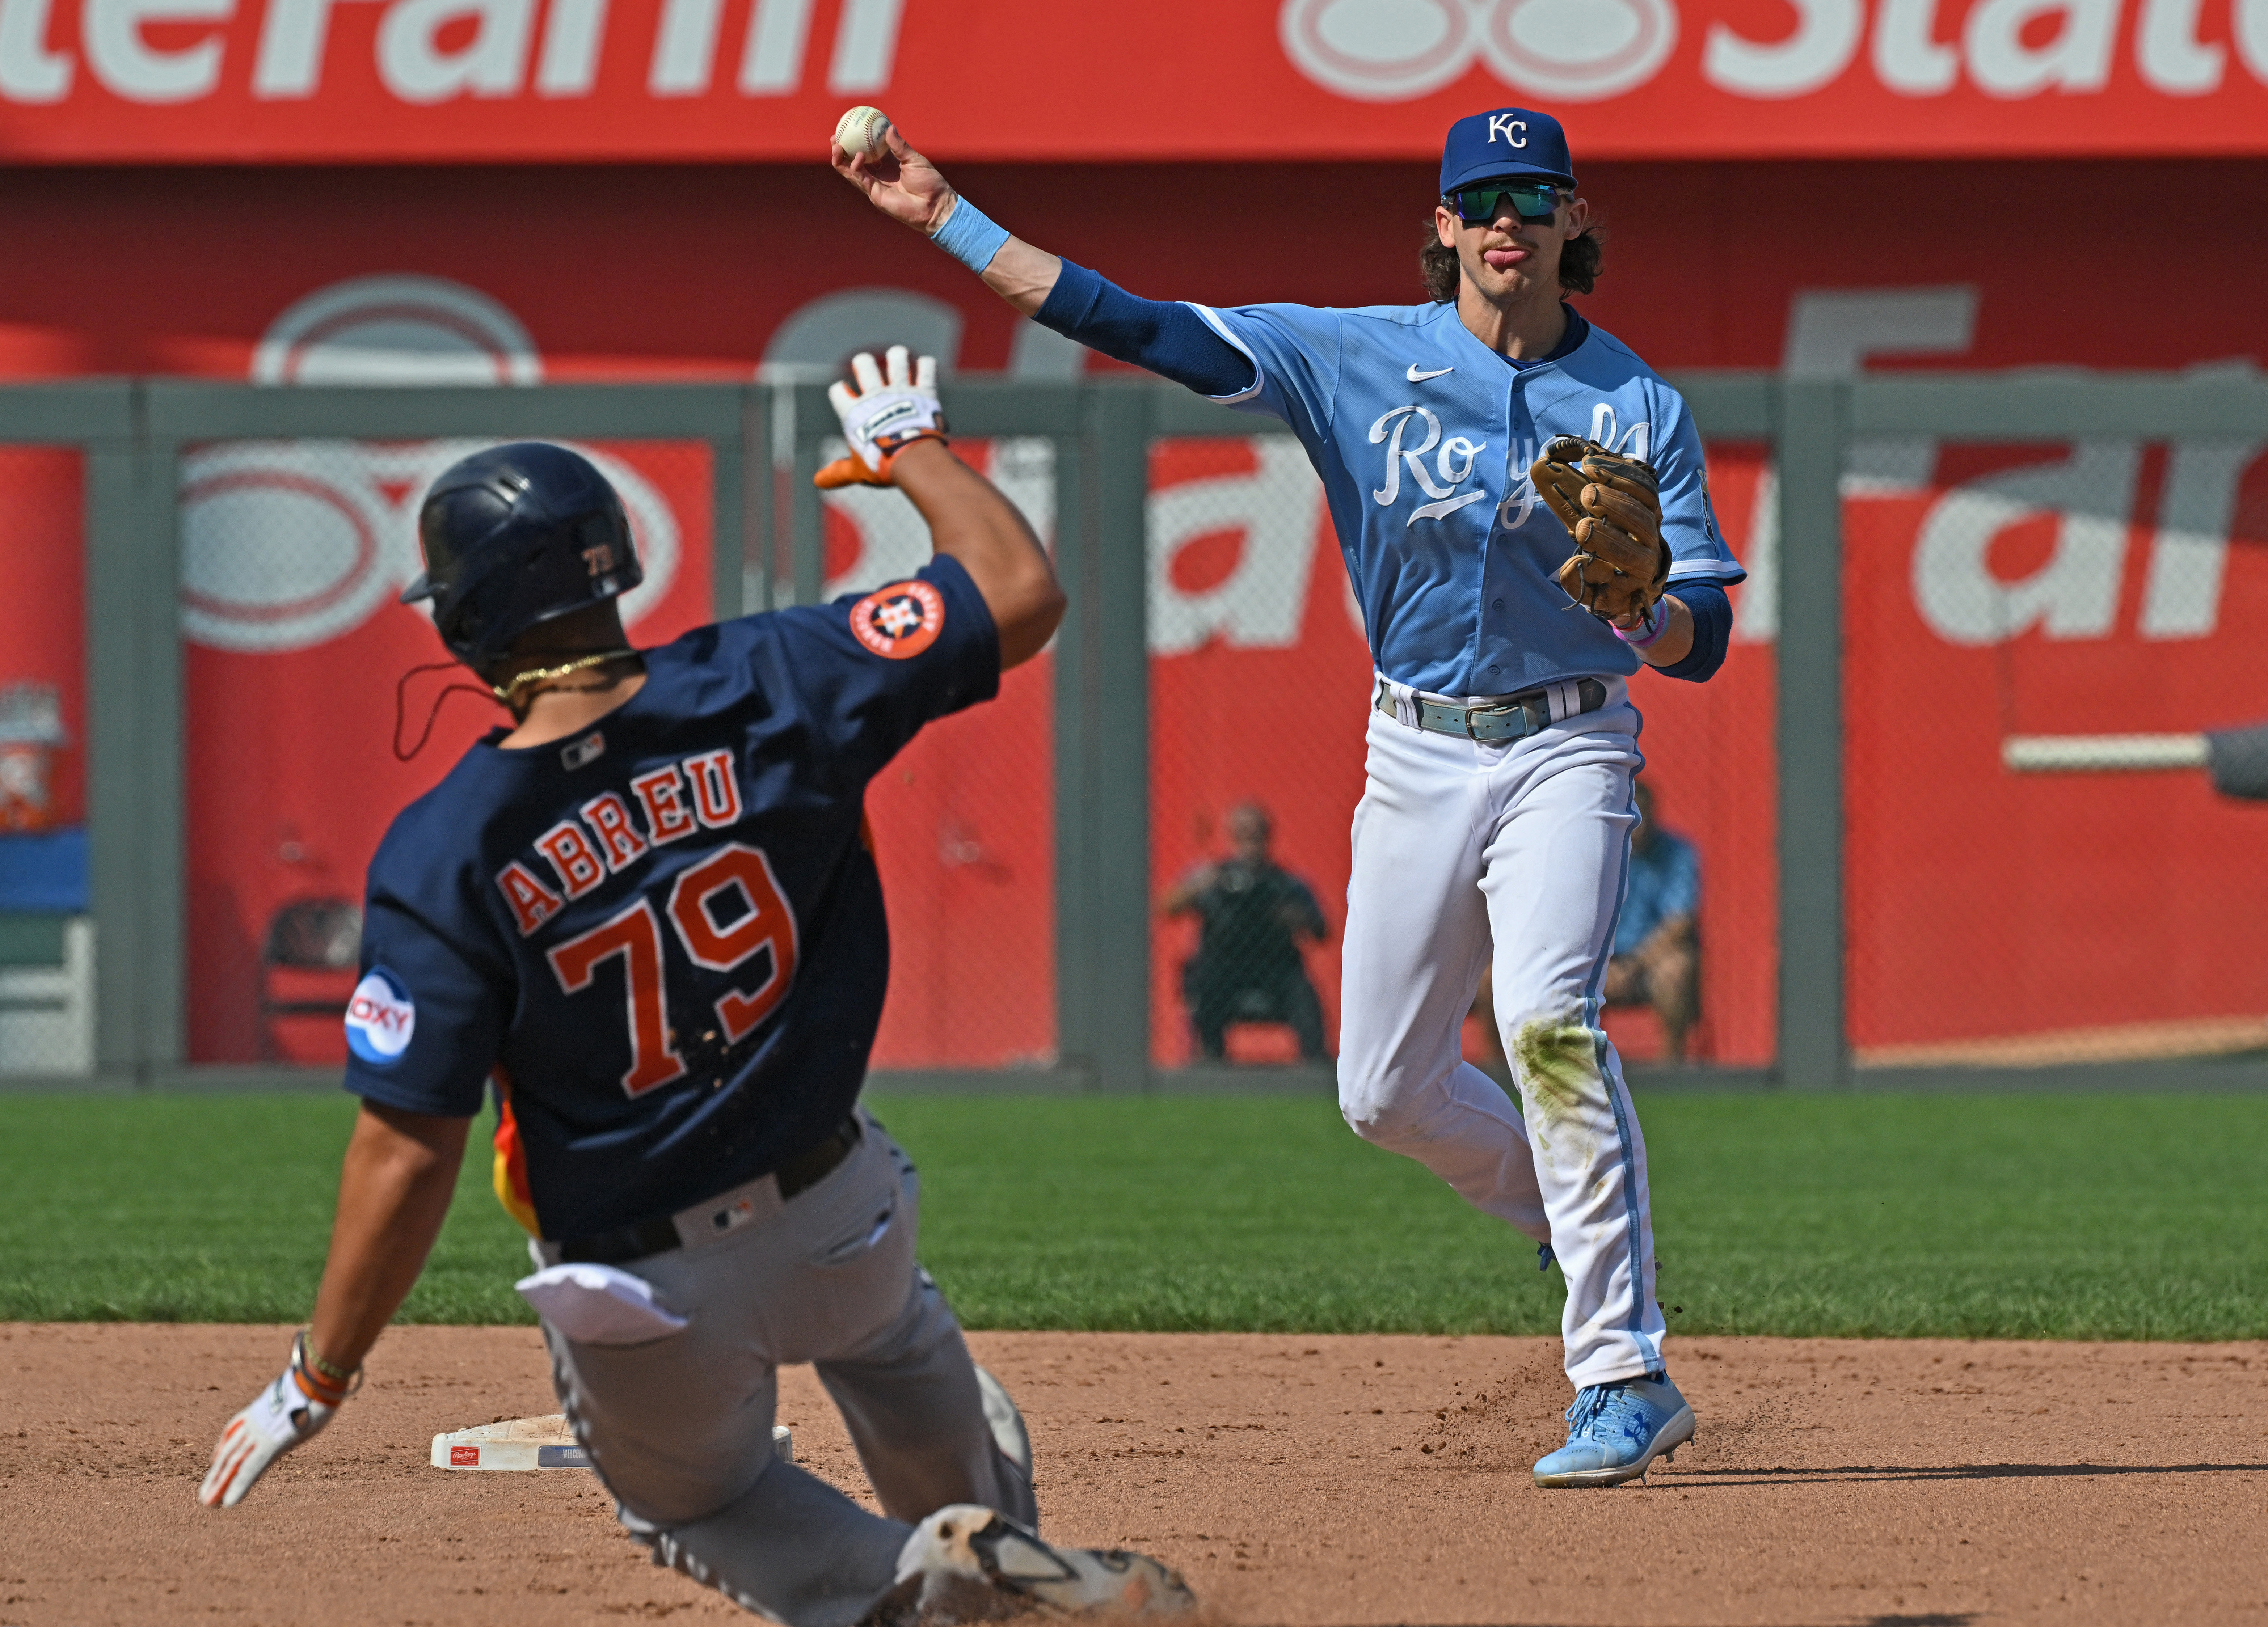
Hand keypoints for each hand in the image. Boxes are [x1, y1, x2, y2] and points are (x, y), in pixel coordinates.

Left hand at [198, 1335, 352, 1508]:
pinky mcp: (270, 1444)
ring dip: (220, 1484)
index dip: (223, 1446)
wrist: (318, 1376)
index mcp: (262, 1408)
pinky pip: (251, 1469)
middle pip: (230, 1451)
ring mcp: (261, 1434)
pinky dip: (239, 1486)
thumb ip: (293, 1402)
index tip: (214, 1460)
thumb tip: (307, 1398)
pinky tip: (229, 1503)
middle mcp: (256, 1423)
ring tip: (207, 1503)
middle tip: (205, 1495)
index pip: (236, 1430)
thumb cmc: (318, 1381)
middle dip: (217, 1474)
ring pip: (234, 1463)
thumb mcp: (301, 1392)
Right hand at [814, 347, 948, 489]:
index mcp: (854, 412)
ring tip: (897, 359)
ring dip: (897, 357)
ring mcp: (900, 391)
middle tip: (868, 371)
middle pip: (864, 364)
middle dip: (864, 364)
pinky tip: (924, 367)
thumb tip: (818, 482)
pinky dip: (926, 366)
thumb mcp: (857, 470)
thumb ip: (838, 473)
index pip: (837, 391)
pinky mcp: (923, 392)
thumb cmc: (881, 465)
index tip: (845, 397)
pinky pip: (926, 369)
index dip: (840, 392)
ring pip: (896, 359)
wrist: (913, 460)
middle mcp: (875, 396)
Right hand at [830, 115, 954, 235]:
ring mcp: (875, 185)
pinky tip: (856, 157)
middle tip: (835, 137)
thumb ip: (899, 145)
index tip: (848, 127)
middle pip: (853, 161)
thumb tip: (889, 127)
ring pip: (851, 172)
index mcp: (888, 163)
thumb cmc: (929, 182)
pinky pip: (861, 180)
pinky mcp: (875, 195)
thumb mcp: (914, 159)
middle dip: (841, 150)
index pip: (867, 149)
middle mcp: (879, 174)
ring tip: (836, 146)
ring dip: (842, 160)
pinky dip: (856, 169)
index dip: (856, 140)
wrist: (935, 205)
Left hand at [1530, 437, 1670, 626]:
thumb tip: (1541, 466)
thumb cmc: (1604, 546)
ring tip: (1583, 527)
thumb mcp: (1589, 516)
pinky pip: (1609, 585)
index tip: (1590, 463)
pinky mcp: (1622, 594)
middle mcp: (1648, 542)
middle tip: (1589, 493)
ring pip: (1632, 554)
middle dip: (1616, 503)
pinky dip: (1591, 573)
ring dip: (1607, 538)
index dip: (1621, 475)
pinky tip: (1575, 562)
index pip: (1645, 490)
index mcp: (1645, 516)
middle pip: (1643, 519)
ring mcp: (1639, 570)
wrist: (1620, 594)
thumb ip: (1571, 493)